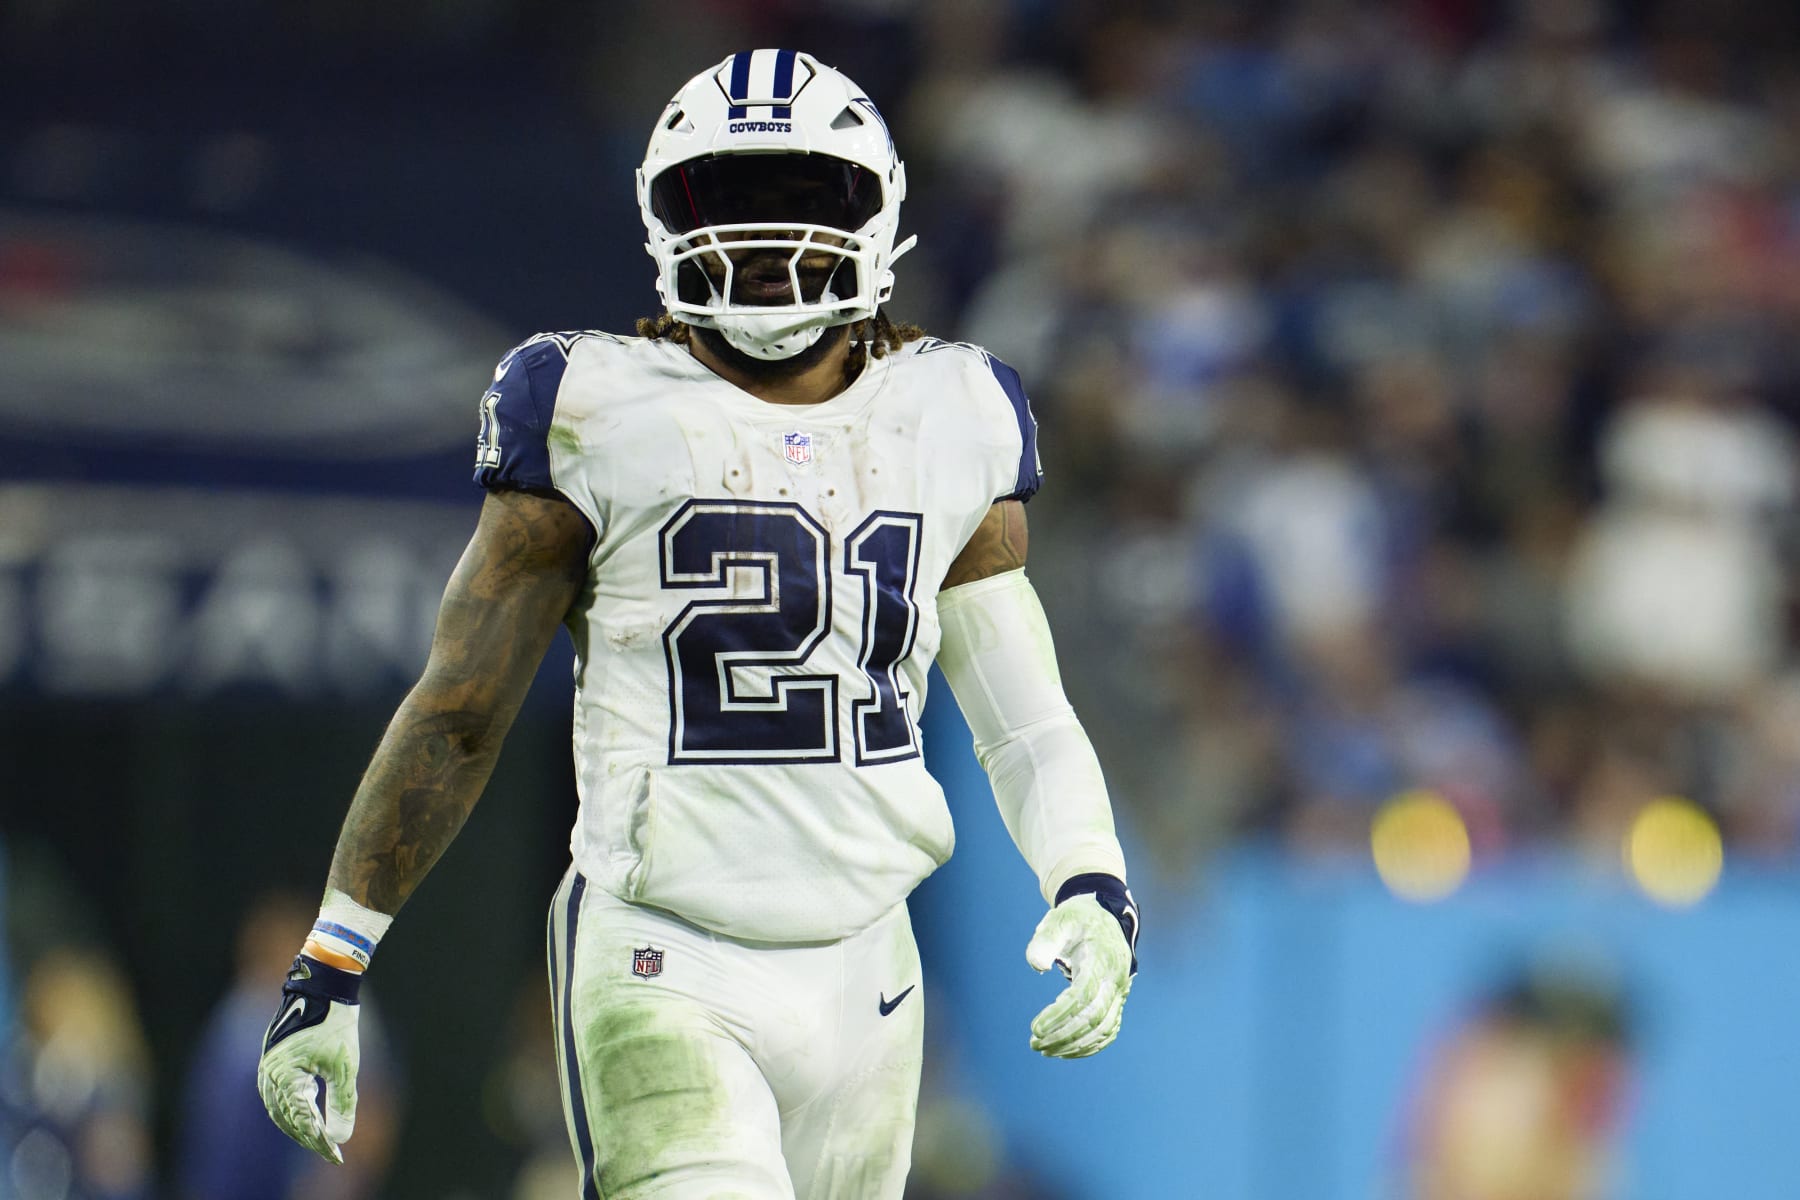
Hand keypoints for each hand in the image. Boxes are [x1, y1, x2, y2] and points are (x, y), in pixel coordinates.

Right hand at [258, 955, 362, 1162]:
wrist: (323, 986)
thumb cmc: (336, 1023)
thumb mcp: (345, 1065)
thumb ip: (342, 1103)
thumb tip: (339, 1138)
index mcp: (284, 1075)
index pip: (301, 1120)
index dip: (319, 1141)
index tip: (337, 1155)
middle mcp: (269, 1075)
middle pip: (287, 1119)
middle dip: (309, 1138)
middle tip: (331, 1152)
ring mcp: (266, 1068)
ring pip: (280, 1110)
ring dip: (299, 1127)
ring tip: (320, 1141)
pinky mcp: (271, 1062)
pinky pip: (278, 1096)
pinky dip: (292, 1110)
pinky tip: (308, 1117)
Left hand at [1025, 880, 1137, 1058]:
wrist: (1103, 917)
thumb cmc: (1076, 920)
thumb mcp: (1058, 921)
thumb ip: (1045, 940)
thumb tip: (1037, 965)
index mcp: (1100, 960)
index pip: (1082, 996)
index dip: (1060, 1015)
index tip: (1035, 1028)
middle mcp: (1114, 980)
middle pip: (1093, 1018)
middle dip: (1064, 1035)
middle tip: (1035, 1043)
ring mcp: (1119, 992)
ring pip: (1102, 1029)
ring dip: (1074, 1045)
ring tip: (1045, 1049)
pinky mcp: (1117, 1001)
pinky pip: (1109, 1031)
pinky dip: (1089, 1046)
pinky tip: (1065, 1050)